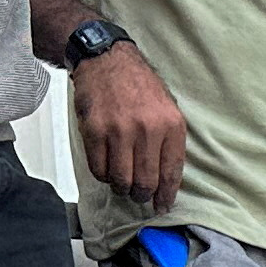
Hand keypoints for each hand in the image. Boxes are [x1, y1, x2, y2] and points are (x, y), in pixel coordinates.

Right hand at [73, 42, 191, 210]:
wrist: (107, 60)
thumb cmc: (138, 86)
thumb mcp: (168, 109)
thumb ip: (169, 143)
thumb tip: (168, 180)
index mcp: (171, 126)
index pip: (171, 173)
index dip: (166, 196)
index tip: (162, 206)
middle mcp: (147, 130)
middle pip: (145, 182)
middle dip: (142, 195)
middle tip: (139, 196)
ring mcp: (119, 131)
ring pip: (120, 180)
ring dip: (121, 187)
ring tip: (122, 181)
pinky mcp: (94, 131)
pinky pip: (98, 169)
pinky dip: (103, 175)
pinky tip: (107, 167)